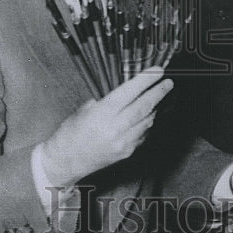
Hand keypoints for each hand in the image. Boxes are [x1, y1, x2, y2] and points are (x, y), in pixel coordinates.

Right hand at [41, 67, 172, 188]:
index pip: (130, 91)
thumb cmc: (70, 133)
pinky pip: (143, 134)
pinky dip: (147, 123)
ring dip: (155, 108)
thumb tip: (125, 93)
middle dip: (159, 92)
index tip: (158, 71)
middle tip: (168, 82)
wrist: (64, 162)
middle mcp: (116, 127)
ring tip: (159, 97)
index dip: (146, 80)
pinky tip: (147, 116)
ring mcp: (123, 142)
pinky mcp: (127, 152)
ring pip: (147, 121)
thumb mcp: (85, 109)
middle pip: (144, 106)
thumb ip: (106, 101)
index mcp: (103, 113)